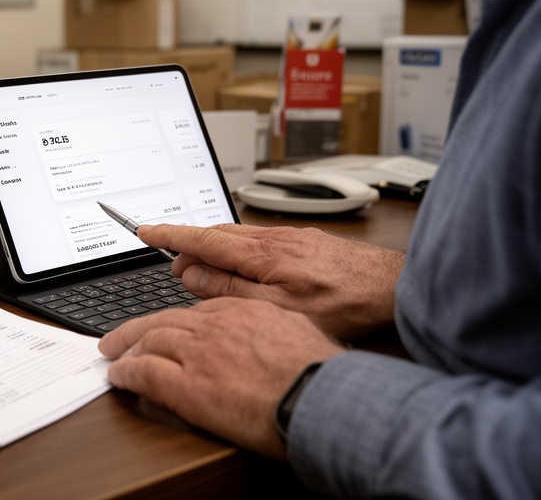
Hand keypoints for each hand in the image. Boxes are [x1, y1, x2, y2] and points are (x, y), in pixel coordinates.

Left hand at [98, 298, 344, 458]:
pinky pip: (144, 372)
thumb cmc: (319, 373)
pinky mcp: (187, 385)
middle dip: (137, 329)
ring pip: (149, 340)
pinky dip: (126, 373)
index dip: (174, 320)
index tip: (165, 328)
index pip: (196, 309)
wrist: (320, 396)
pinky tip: (118, 378)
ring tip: (114, 355)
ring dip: (126, 348)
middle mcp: (216, 325)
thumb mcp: (300, 331)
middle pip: (164, 320)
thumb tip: (272, 338)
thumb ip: (275, 328)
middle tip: (120, 337)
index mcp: (243, 310)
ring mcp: (199, 352)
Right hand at [137, 223, 403, 338]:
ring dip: (214, 244)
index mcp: (262, 253)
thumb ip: (231, 290)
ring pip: (239, 234)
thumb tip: (194, 275)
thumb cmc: (345, 303)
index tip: (146, 231)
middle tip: (171, 260)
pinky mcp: (306, 241)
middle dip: (189, 242)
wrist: (395, 288)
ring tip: (202, 265)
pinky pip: (258, 238)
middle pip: (218, 233)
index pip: (204, 238)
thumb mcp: (278, 309)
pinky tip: (243, 263)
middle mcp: (274, 238)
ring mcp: (291, 236)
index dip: (171, 234)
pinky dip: (238, 247)